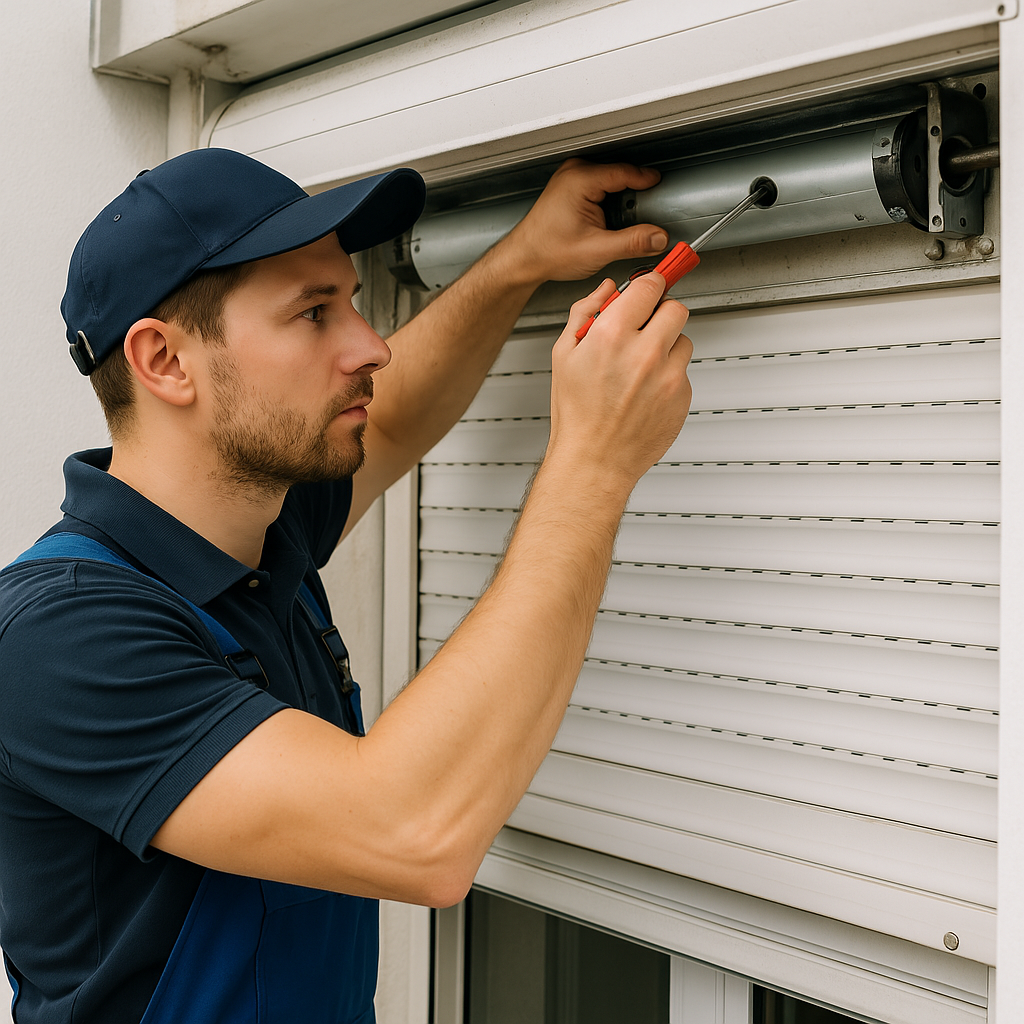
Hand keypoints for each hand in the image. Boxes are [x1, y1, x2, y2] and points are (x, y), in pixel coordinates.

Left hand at [499, 158, 669, 286]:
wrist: (524, 259)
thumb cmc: (546, 252)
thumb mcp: (596, 250)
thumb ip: (631, 243)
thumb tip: (657, 238)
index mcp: (580, 180)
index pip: (625, 171)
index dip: (647, 181)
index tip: (662, 189)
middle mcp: (574, 173)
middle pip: (619, 174)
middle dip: (635, 193)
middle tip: (649, 211)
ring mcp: (571, 178)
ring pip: (610, 180)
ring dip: (622, 197)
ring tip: (627, 219)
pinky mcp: (571, 188)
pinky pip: (600, 186)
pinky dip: (610, 200)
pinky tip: (611, 218)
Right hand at [547, 273, 691, 491]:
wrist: (594, 460)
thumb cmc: (577, 414)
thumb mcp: (564, 354)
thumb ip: (586, 312)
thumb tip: (606, 290)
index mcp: (613, 334)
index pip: (650, 286)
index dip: (649, 285)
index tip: (649, 288)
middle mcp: (645, 352)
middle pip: (676, 308)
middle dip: (661, 313)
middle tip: (647, 326)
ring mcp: (668, 375)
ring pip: (684, 340)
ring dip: (668, 345)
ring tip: (642, 366)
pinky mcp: (682, 396)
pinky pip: (683, 371)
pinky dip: (669, 376)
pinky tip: (646, 390)